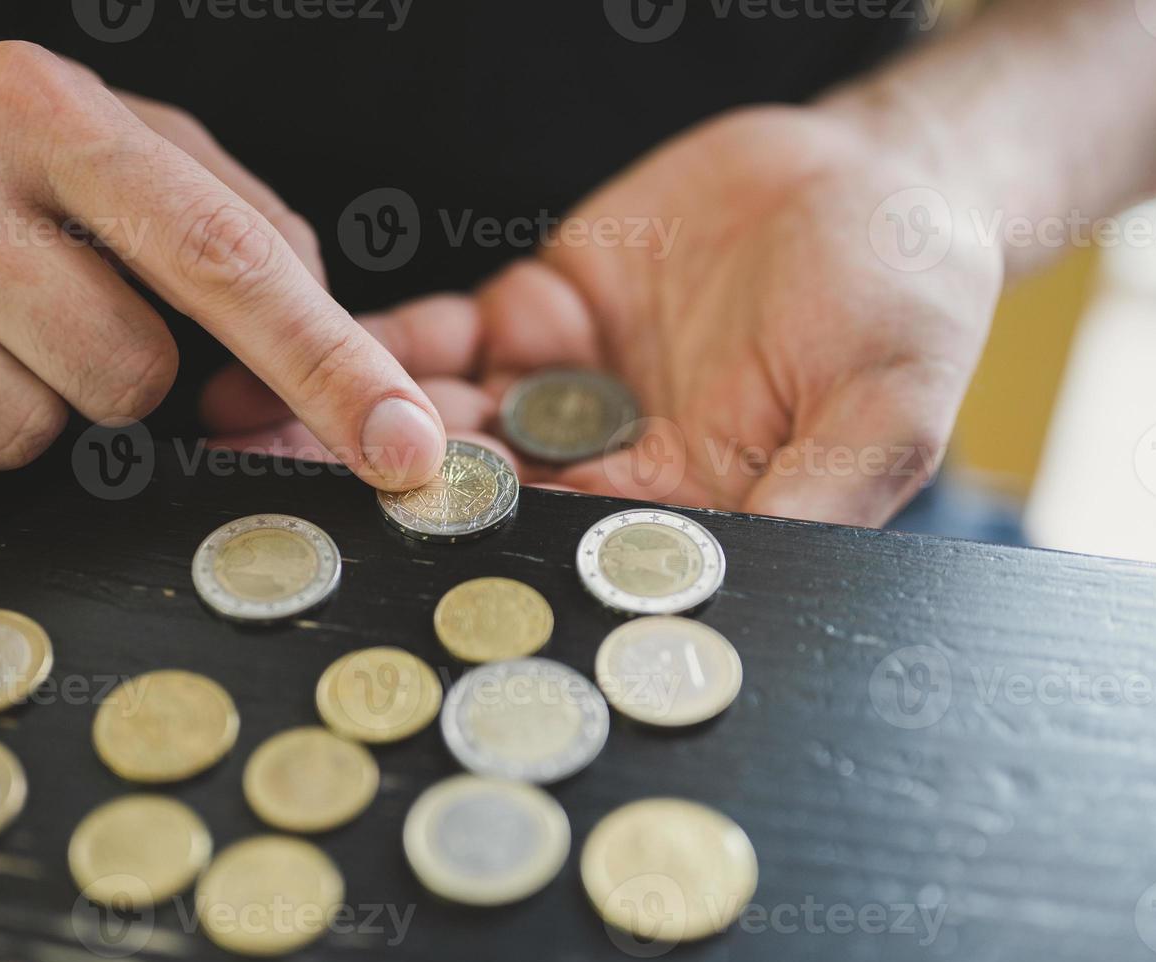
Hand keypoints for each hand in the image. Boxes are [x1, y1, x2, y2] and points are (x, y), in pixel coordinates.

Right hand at [0, 35, 445, 518]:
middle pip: (129, 379)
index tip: (405, 445)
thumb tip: (333, 326)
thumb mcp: (100, 134)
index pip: (224, 258)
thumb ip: (229, 214)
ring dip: (15, 406)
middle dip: (110, 372)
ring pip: (25, 439)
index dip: (330, 363)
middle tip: (31, 303)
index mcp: (43, 110)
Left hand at [208, 104, 1003, 525]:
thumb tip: (738, 591)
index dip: (464, 551)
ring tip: (246, 418)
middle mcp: (612, 464)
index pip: (557, 550)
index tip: (370, 553)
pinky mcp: (539, 310)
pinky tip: (298, 343)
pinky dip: (377, 339)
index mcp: (683, 509)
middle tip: (263, 489)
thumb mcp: (888, 407)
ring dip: (344, 418)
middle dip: (370, 490)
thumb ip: (814, 496)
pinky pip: (445, 332)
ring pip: (438, 417)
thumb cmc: (909, 298)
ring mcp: (566, 388)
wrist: (880, 175)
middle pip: (474, 493)